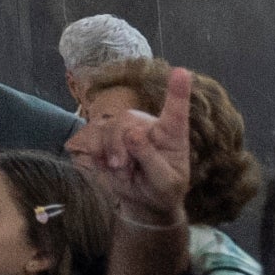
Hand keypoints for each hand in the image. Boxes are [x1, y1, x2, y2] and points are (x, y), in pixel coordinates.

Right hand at [103, 68, 197, 225]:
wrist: (143, 201)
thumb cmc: (163, 190)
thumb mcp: (166, 182)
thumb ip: (151, 159)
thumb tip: (132, 133)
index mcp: (171, 135)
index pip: (176, 112)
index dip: (178, 92)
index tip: (182, 72)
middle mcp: (148, 125)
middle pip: (128, 121)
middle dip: (121, 145)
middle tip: (123, 168)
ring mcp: (125, 128)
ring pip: (108, 126)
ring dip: (110, 151)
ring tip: (120, 171)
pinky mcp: (106, 134)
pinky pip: (93, 133)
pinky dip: (96, 151)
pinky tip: (105, 164)